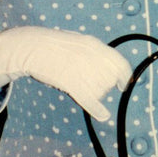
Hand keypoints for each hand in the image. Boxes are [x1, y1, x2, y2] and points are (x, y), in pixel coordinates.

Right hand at [0, 27, 130, 119]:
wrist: (33, 47)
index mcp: (95, 45)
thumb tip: (106, 65)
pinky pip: (90, 100)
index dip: (125, 75)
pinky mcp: (72, 84)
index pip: (120, 63)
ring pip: (99, 90)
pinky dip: (97, 110)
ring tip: (75, 81)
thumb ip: (94, 52)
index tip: (123, 84)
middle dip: (102, 84)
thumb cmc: (54, 44)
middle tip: (85, 80)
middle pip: (109, 80)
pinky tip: (103, 115)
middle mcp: (93, 58)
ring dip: (92, 92)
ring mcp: (83, 70)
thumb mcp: (79, 41)